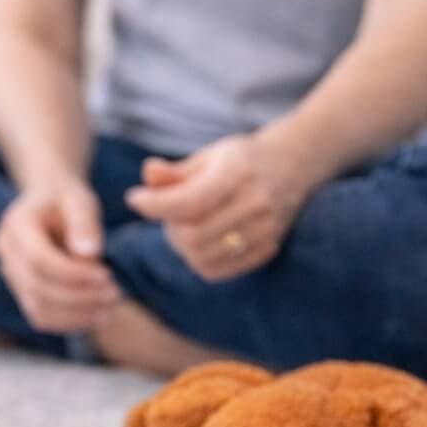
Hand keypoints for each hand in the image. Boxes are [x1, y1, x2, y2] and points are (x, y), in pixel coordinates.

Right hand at [0, 179, 120, 332]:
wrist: (48, 203)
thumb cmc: (67, 200)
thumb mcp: (79, 200)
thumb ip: (84, 223)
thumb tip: (89, 254)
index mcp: (15, 224)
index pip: (38, 259)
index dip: (73, 274)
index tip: (107, 276)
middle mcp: (5, 251)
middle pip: (37, 287)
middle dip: (79, 296)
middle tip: (115, 294)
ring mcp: (9, 274)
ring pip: (37, 308)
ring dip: (76, 314)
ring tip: (110, 307)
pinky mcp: (20, 291)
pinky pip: (40, 316)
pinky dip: (69, 322)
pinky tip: (97, 316)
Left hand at [125, 134, 305, 281]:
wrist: (292, 166)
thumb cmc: (238, 160)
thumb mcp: (207, 157)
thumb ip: (175, 172)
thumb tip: (147, 175)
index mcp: (239, 173)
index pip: (189, 201)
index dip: (154, 204)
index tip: (134, 199)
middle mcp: (256, 203)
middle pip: (193, 234)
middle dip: (168, 226)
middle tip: (165, 213)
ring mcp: (265, 230)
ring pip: (201, 256)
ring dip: (180, 246)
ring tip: (182, 225)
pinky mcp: (267, 249)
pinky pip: (217, 270)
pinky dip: (197, 259)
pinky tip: (198, 240)